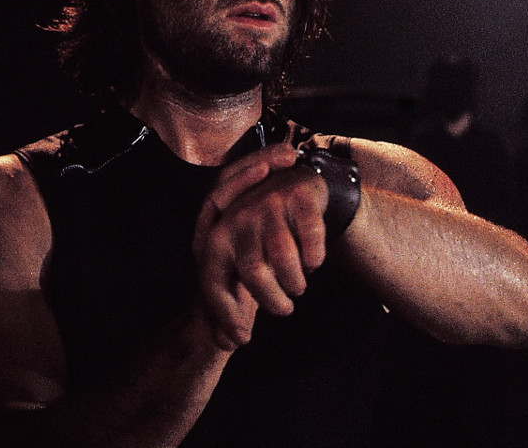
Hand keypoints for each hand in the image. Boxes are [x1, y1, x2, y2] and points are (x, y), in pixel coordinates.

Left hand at [193, 144, 329, 347]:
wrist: (291, 182)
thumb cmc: (259, 234)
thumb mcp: (237, 263)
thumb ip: (229, 301)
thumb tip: (226, 344)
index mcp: (216, 237)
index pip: (213, 283)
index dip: (226, 315)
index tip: (243, 340)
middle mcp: (238, 217)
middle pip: (254, 273)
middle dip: (272, 301)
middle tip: (285, 308)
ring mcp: (270, 204)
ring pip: (285, 259)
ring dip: (295, 282)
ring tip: (298, 286)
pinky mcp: (300, 197)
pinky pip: (312, 241)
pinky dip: (315, 259)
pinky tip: (312, 261)